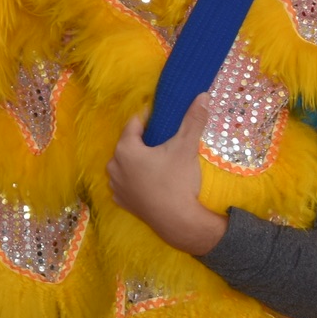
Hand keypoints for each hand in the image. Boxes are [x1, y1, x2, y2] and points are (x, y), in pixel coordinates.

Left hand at [108, 101, 227, 255]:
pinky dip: (134, 180)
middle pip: (128, 144)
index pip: (133, 125)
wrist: (179, 222)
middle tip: (160, 141)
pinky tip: (148, 181)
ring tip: (156, 162)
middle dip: (142, 141)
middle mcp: (114, 165)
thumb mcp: (186, 147)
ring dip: (136, 161)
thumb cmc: (178, 181)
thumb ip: (193, 120)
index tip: (158, 116)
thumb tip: (202, 95)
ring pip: (124, 165)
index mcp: (125, 149)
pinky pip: (125, 184)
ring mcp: (116, 185)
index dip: (146, 119)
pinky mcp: (121, 201)